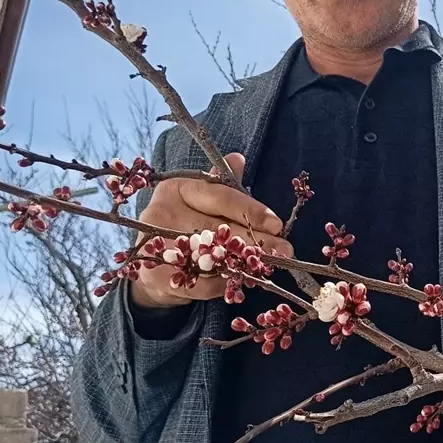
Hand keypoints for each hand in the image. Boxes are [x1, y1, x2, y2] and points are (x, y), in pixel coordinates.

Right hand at [131, 152, 292, 307]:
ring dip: (245, 263)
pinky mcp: (157, 274)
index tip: (277, 224)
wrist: (157, 263)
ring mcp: (156, 245)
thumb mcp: (204, 199)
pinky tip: (243, 281)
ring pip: (212, 256)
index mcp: (176, 188)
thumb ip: (223, 183)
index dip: (251, 211)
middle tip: (285, 250)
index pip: (220, 197)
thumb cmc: (187, 222)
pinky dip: (226, 283)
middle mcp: (162, 213)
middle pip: (219, 228)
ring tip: (270, 266)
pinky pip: (202, 281)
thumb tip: (237, 159)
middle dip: (257, 241)